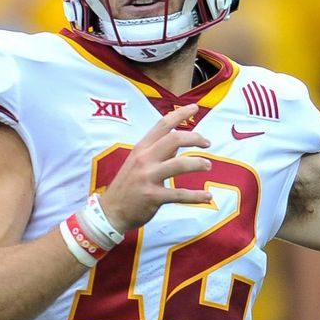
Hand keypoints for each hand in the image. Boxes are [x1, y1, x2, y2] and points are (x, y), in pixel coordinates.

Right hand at [98, 104, 211, 231]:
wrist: (111, 211)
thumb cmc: (128, 185)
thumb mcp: (138, 161)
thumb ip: (158, 150)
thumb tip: (178, 141)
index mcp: (142, 148)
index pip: (163, 124)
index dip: (180, 114)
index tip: (195, 108)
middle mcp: (144, 159)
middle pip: (174, 139)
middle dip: (195, 137)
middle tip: (207, 143)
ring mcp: (148, 177)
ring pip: (179, 164)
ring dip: (198, 163)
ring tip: (208, 165)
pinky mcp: (153, 196)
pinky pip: (179, 194)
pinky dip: (196, 196)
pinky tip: (208, 196)